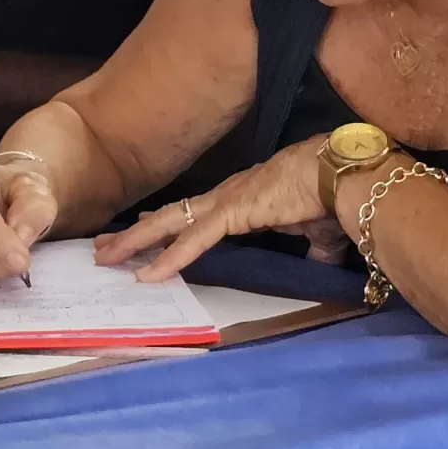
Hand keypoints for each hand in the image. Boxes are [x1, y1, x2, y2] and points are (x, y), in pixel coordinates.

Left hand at [94, 136, 337, 282]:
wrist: (344, 174)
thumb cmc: (334, 196)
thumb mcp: (317, 229)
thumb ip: (313, 246)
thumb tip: (322, 258)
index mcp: (244, 198)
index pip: (195, 213)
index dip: (167, 223)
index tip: (143, 228)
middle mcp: (227, 196)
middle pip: (170, 216)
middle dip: (135, 232)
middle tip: (103, 247)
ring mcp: (226, 201)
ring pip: (169, 223)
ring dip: (135, 242)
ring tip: (104, 257)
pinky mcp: (232, 212)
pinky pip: (192, 240)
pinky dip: (167, 258)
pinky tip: (146, 273)